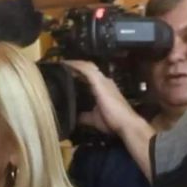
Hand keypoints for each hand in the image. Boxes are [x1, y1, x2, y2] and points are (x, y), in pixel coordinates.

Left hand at [62, 60, 154, 179]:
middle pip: (88, 69)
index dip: (78, 72)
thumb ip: (84, 116)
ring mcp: (103, 81)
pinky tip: (67, 64)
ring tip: (62, 63)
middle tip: (61, 65)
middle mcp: (104, 82)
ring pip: (87, 67)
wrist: (125, 124)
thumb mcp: (94, 118)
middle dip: (75, 66)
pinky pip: (86, 70)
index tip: (65, 72)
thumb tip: (75, 117)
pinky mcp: (100, 83)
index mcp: (103, 88)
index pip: (89, 76)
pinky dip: (76, 66)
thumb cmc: (112, 121)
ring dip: (74, 64)